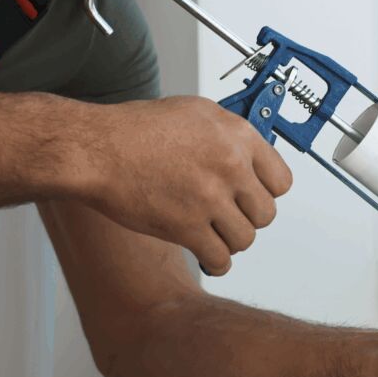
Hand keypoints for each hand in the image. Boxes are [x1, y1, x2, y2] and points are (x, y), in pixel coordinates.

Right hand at [78, 96, 292, 274]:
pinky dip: (216, 263)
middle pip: (266, 213)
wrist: (96, 150)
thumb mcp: (195, 113)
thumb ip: (229, 136)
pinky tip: (207, 255)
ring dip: (231, 241)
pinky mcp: (188, 227)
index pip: (282, 181)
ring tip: (215, 234)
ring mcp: (210, 198)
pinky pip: (220, 259)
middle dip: (248, 219)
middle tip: (230, 217)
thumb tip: (250, 157)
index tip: (254, 198)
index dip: (267, 193)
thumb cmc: (134, 130)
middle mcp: (230, 166)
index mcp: (237, 136)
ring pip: (245, 239)